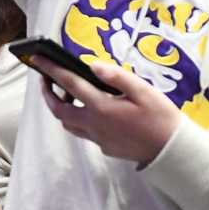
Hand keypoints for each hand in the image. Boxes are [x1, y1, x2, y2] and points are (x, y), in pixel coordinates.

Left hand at [27, 56, 181, 165]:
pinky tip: (92, 110)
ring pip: (68, 124)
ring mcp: (98, 138)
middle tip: (46, 79)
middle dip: (47, 94)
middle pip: (59, 110)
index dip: (51, 70)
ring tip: (68, 94)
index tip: (37, 60)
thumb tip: (93, 65)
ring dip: (61, 108)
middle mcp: (94, 124)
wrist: (171, 149)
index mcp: (102, 107)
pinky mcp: (105, 147)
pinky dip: (79, 119)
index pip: (69, 84)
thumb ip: (116, 76)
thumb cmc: (161, 118)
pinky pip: (84, 132)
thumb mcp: (143, 90)